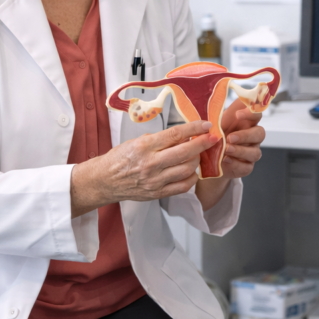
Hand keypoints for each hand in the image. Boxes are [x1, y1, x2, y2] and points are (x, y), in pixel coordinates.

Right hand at [71, 119, 217, 216]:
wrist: (105, 180)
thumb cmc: (121, 157)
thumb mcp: (137, 141)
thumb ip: (160, 139)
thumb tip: (184, 135)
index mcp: (144, 146)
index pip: (175, 134)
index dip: (194, 129)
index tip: (206, 125)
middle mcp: (150, 164)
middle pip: (185, 153)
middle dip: (203, 144)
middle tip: (213, 138)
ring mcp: (155, 181)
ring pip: (187, 170)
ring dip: (197, 160)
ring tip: (197, 155)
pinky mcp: (157, 193)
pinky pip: (183, 186)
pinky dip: (191, 177)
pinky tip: (190, 171)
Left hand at [194, 100, 266, 209]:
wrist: (206, 159)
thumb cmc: (213, 136)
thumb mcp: (214, 121)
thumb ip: (220, 109)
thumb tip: (221, 94)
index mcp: (247, 123)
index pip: (257, 115)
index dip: (250, 114)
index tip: (238, 115)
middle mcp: (252, 138)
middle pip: (260, 134)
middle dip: (246, 135)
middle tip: (230, 137)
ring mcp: (251, 153)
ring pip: (255, 152)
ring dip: (240, 151)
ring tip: (226, 150)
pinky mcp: (246, 167)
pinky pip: (246, 167)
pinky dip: (236, 164)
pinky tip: (225, 160)